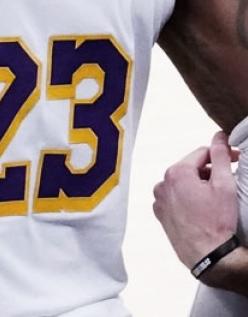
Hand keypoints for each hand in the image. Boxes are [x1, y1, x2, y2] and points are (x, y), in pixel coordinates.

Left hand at [153, 132, 237, 268]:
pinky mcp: (160, 213)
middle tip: (226, 185)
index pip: (202, 154)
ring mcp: (159, 199)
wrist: (209, 258)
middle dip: (209, 173)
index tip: (235, 161)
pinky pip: (175, 198)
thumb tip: (219, 136)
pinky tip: (200, 210)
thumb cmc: (217, 223)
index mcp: (176, 172)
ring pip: (182, 183)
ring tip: (213, 201)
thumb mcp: (224, 185)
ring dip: (198, 186)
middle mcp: (163, 183)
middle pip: (190, 168)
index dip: (221, 156)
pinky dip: (187, 198)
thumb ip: (221, 155)